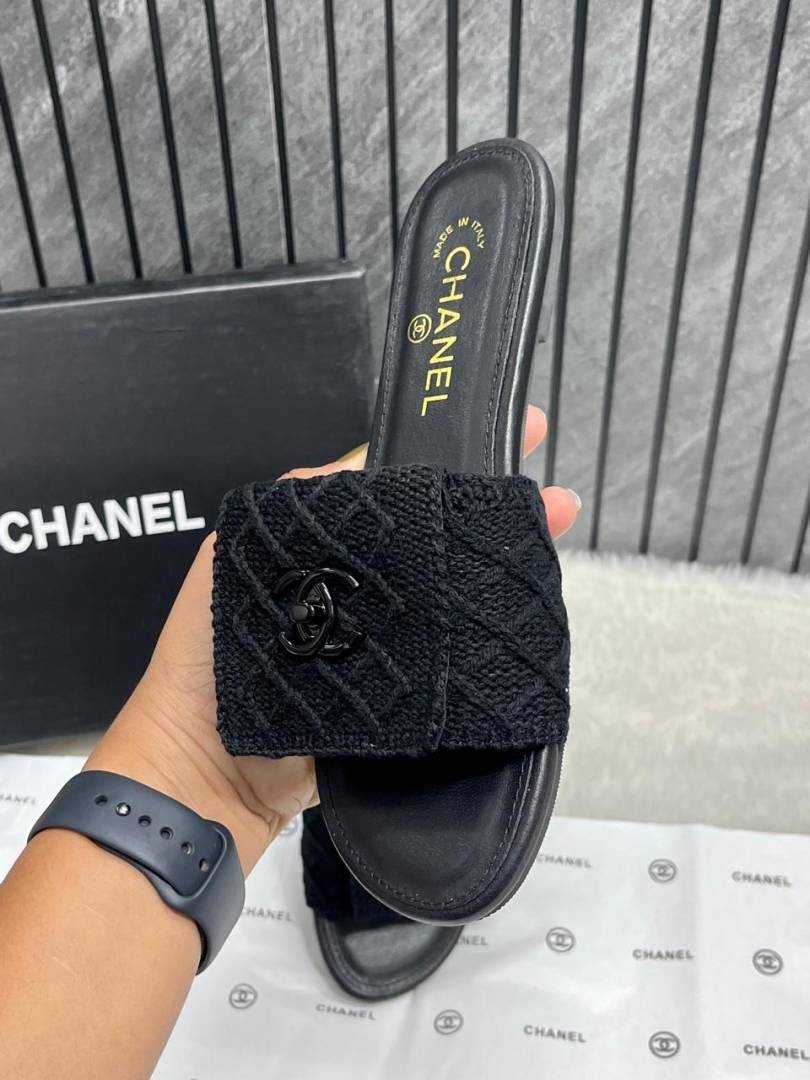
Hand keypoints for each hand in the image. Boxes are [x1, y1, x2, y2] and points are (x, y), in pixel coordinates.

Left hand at [86, 406, 579, 873]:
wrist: (212, 774)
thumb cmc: (210, 658)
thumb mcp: (235, 558)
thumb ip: (294, 505)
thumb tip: (362, 457)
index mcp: (327, 554)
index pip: (397, 495)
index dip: (448, 464)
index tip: (503, 438)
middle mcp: (363, 594)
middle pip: (439, 544)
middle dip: (495, 514)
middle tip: (548, 497)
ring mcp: (388, 646)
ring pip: (455, 598)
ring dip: (503, 566)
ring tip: (554, 530)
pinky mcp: (405, 698)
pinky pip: (453, 661)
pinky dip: (488, 636)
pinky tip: (525, 611)